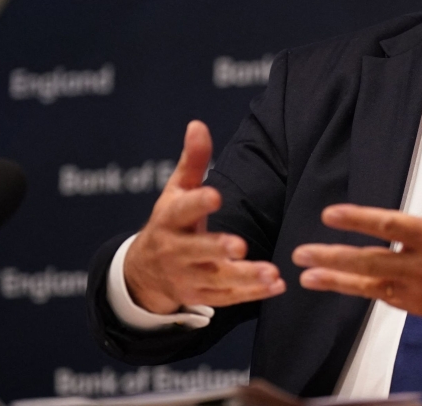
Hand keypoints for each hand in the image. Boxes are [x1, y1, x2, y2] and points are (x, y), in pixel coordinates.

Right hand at [123, 120, 285, 313]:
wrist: (143, 273)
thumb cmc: (170, 221)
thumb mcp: (176, 190)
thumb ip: (192, 161)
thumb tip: (198, 124)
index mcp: (170, 219)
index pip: (182, 210)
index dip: (198, 202)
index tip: (215, 194)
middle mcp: (176, 250)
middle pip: (197, 251)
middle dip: (217, 249)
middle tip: (240, 246)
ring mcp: (188, 276)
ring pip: (216, 279)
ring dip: (244, 278)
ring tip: (272, 274)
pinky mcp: (201, 295)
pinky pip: (228, 297)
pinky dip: (252, 294)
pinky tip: (278, 286)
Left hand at [292, 136, 421, 322]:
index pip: (390, 226)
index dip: (359, 220)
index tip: (330, 214)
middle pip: (371, 261)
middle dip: (334, 257)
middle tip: (301, 252)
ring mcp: (419, 290)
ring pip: (370, 285)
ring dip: (337, 280)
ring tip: (307, 276)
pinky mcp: (418, 306)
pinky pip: (383, 297)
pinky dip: (359, 290)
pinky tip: (336, 283)